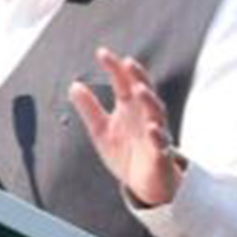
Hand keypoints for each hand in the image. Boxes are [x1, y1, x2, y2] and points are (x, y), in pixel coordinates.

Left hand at [68, 47, 183, 207]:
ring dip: (149, 100)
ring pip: (156, 113)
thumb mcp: (101, 130)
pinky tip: (152, 128)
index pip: (123, 82)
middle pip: (143, 91)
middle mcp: (144, 116)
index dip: (114, 68)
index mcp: (129, 107)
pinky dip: (158, 136)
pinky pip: (162, 143)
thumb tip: (74, 86)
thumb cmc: (125, 152)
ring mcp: (155, 133)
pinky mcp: (161, 154)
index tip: (102, 53)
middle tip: (128, 63)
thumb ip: (89, 108)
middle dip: (137, 77)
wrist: (142, 183)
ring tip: (139, 89)